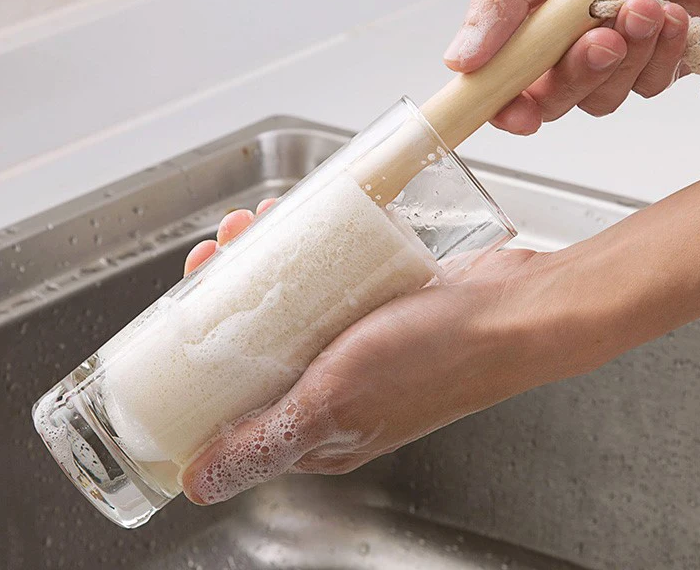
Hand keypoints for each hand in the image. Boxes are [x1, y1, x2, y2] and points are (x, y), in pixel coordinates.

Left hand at [179, 136, 699, 504]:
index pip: (232, 405)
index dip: (195, 361)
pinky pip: (328, 278)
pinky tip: (299, 219)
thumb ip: (267, 440)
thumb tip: (198, 480)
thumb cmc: (439, 359)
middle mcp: (334, 391)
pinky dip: (306, 251)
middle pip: (256, 345)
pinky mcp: (380, 307)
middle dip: (226, 296)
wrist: (518, 310)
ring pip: (290, 304)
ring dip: (263, 265)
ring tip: (255, 225)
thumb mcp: (337, 401)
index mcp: (317, 431)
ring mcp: (358, 346)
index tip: (181, 309)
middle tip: (218, 254)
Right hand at [444, 0, 699, 133]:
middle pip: (553, 98)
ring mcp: (619, 51)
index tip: (516, 114)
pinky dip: (663, 55)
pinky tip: (674, 12)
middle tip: (602, 39)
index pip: (503, 78)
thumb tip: (459, 59)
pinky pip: (651, 86)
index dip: (504, 105)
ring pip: (605, 98)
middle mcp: (570, 37)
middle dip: (577, 75)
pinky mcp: (663, 58)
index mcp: (533, 11)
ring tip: (648, 6)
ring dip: (627, 59)